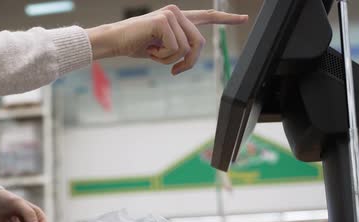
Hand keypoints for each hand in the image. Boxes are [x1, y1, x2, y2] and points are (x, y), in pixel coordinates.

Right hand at [86, 5, 247, 74]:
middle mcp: (177, 13)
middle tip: (174, 71)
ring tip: (152, 53)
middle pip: (198, 43)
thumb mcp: (161, 49)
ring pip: (185, 48)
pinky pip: (175, 48)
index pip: (206, 17)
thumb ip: (177, 48)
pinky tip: (149, 49)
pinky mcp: (164, 21)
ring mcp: (171, 15)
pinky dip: (162, 56)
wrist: (114, 41)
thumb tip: (189, 57)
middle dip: (188, 62)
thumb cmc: (134, 45)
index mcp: (178, 19)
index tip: (243, 18)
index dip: (225, 19)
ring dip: (169, 59)